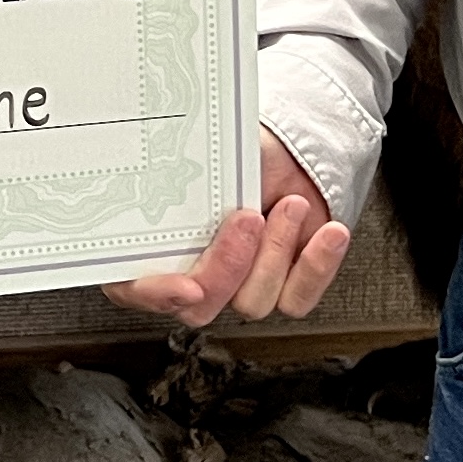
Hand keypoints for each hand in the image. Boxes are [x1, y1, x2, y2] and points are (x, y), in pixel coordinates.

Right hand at [104, 125, 352, 326]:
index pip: (134, 288)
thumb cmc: (238, 155)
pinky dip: (315, 266)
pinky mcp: (284, 289)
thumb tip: (165, 179)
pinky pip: (297, 300)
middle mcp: (194, 273)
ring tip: (290, 205)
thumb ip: (177, 180)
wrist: (290, 153)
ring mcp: (240, 285)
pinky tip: (328, 233)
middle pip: (199, 308)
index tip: (186, 285)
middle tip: (247, 220)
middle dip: (227, 268)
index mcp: (155, 246)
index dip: (155, 295)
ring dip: (276, 250)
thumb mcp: (202, 161)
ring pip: (251, 303)